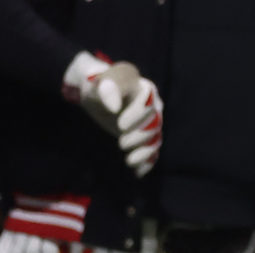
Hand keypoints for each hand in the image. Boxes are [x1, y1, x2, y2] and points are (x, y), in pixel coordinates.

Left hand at [62, 53, 161, 175]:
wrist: (98, 95)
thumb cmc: (98, 86)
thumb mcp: (98, 83)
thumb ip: (105, 89)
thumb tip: (113, 107)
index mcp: (144, 88)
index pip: (148, 101)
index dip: (138, 114)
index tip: (121, 125)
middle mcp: (153, 105)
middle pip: (155, 121)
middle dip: (140, 135)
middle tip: (121, 143)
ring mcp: (150, 121)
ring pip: (156, 136)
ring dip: (145, 150)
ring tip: (129, 160)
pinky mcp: (144, 136)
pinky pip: (153, 149)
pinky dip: (148, 161)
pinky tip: (138, 172)